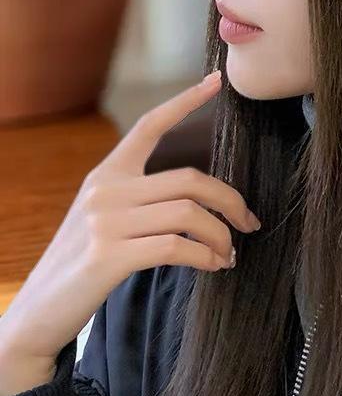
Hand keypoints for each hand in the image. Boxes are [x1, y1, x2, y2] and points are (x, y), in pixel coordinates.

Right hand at [0, 70, 260, 367]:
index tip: (216, 81)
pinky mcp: (108, 256)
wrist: (37, 314)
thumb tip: (203, 201)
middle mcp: (106, 190)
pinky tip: (214, 266)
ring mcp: (106, 222)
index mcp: (107, 173)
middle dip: (231, 202)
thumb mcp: (104, 218)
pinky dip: (205, 257)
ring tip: (229, 254)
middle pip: (191, 180)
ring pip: (189, 214)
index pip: (150, 125)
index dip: (186, 101)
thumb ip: (141, 198)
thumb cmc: (82, 264)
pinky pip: (176, 247)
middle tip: (250, 224)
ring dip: (221, 236)